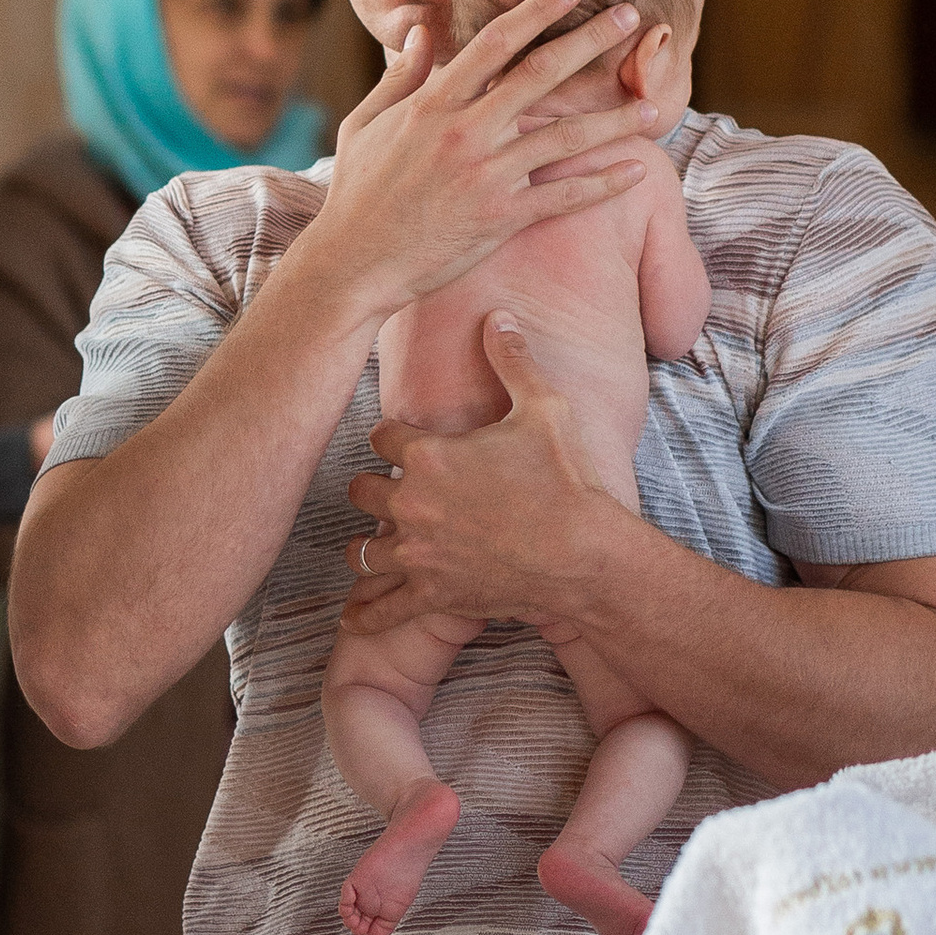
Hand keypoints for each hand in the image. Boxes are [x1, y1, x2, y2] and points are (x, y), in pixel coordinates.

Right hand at [308, 0, 653, 327]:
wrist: (354, 264)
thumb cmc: (356, 194)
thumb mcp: (366, 124)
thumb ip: (400, 76)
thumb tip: (425, 32)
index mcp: (433, 104)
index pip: (495, 42)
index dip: (538, 10)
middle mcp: (465, 132)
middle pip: (541, 75)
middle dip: (590, 41)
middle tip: (631, 16)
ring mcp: (485, 176)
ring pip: (566, 137)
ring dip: (615, 120)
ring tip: (656, 105)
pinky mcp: (500, 218)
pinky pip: (563, 196)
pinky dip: (603, 184)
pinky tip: (637, 170)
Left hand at [341, 313, 624, 638]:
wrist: (585, 554)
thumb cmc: (566, 480)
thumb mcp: (544, 408)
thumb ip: (513, 360)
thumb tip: (498, 316)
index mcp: (429, 456)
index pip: (380, 435)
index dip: (391, 436)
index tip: (400, 439)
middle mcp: (412, 504)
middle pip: (360, 489)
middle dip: (371, 486)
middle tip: (384, 488)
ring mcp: (419, 554)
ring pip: (362, 549)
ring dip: (365, 542)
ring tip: (370, 541)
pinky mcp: (433, 595)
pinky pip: (383, 611)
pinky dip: (365, 616)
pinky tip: (351, 618)